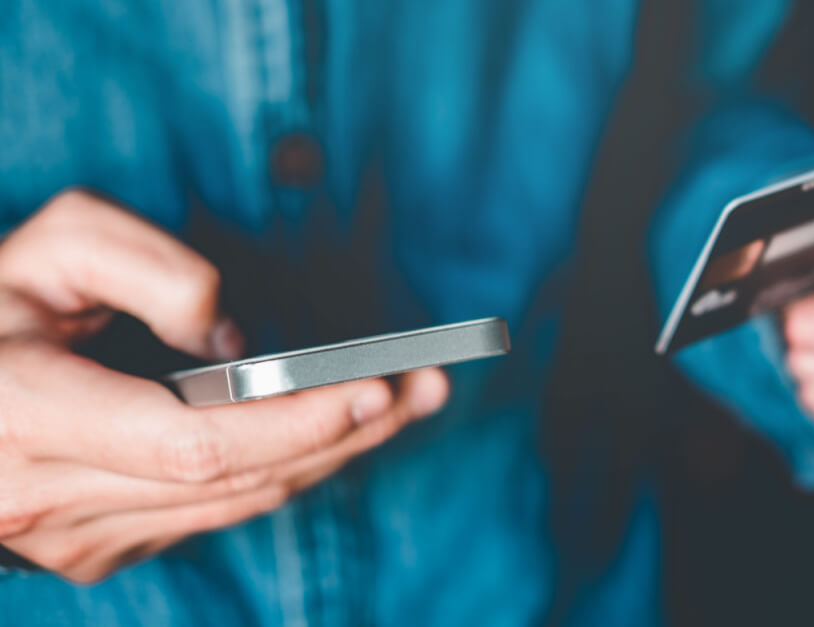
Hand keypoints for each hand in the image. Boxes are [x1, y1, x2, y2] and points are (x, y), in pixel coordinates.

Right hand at [0, 190, 448, 581]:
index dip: (295, 421)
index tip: (376, 386)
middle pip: (238, 479)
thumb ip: (144, 268)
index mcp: (27, 415)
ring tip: (408, 402)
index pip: (194, 442)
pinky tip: (338, 431)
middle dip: (346, 432)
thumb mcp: (46, 249)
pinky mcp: (99, 551)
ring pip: (239, 504)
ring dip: (333, 454)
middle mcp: (51, 497)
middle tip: (428, 385)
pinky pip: (217, 512)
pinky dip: (286, 470)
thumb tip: (231, 340)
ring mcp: (76, 539)